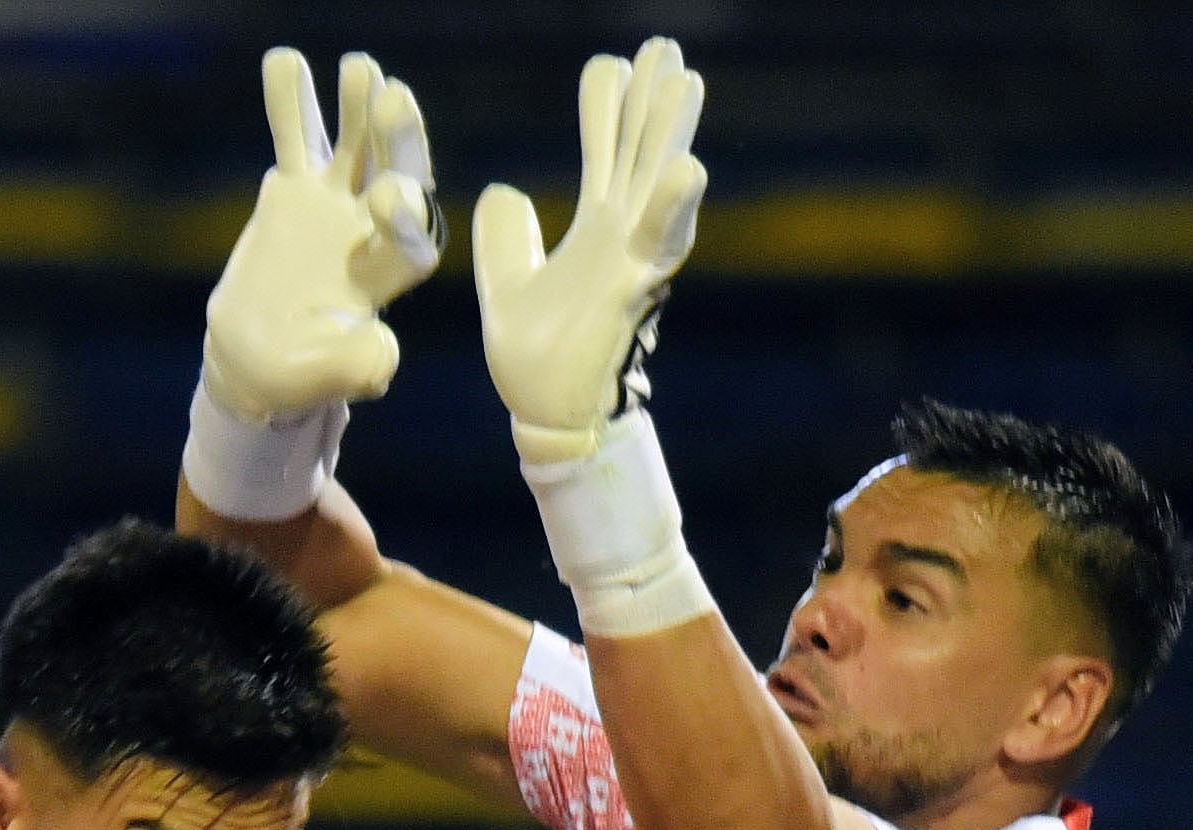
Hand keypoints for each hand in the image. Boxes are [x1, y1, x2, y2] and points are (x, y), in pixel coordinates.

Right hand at [201, 45, 442, 420]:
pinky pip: (295, 139)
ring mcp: (333, 205)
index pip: (409, 238)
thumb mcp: (321, 380)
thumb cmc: (295, 374)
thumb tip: (385, 353)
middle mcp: (370, 230)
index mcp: (386, 275)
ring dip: (359, 107)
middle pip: (397, 176)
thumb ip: (355, 366)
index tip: (386, 199)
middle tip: (394, 99)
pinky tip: (285, 60)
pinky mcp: (294, 191)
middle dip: (399, 140)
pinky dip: (291, 103)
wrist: (255, 355)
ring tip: (358, 68)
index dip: (403, 216)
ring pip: (355, 147)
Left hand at [472, 37, 710, 442]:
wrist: (546, 420)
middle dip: (654, 102)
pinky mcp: (630, 292)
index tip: (612, 62)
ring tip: (684, 77)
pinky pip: (657, 244)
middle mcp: (621, 240)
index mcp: (595, 233)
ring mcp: (631, 262)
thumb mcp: (504, 285)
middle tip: (666, 46)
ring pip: (658, 184)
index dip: (608, 109)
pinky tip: (689, 167)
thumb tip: (503, 190)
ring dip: (672, 134)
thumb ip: (505, 237)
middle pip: (642, 154)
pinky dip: (673, 208)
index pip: (605, 154)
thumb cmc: (535, 362)